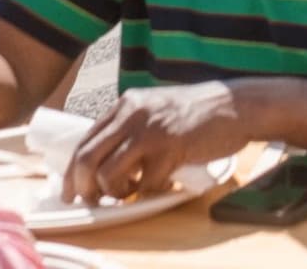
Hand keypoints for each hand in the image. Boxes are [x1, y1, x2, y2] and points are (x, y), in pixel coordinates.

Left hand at [64, 80, 255, 204]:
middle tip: (92, 201)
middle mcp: (133, 113)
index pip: (84, 140)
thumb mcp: (155, 109)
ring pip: (109, 175)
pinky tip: (162, 184)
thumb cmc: (197, 112)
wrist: (236, 105)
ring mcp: (151, 130)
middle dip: (83, 188)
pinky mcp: (171, 148)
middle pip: (87, 159)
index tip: (70, 191)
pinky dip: (149, 191)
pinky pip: (145, 183)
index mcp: (126, 104)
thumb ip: (129, 126)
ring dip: (115, 193)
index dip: (71, 171)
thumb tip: (102, 160)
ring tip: (130, 192)